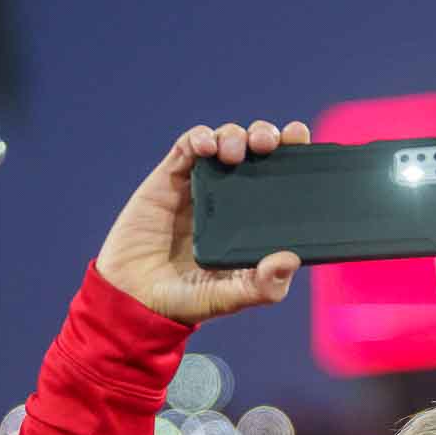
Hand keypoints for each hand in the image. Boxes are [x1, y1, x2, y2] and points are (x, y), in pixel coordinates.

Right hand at [95, 121, 309, 323]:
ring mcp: (202, 185)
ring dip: (234, 135)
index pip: (283, 176)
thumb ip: (263, 286)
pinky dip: (200, 137)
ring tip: (234, 152)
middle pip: (257, 149)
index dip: (295, 151)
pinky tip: (206, 147)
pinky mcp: (171, 178)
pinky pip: (188, 146)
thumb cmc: (188, 300)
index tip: (301, 138)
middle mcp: (234, 197)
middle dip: (266, 134)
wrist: (135, 297)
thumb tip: (291, 260)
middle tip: (267, 144)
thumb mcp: (233, 298)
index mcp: (256, 219)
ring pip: (225, 140)